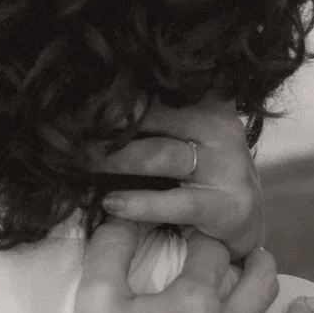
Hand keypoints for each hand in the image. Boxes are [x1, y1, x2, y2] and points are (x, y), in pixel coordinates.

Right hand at [58, 225, 313, 312]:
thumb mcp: (95, 300)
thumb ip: (110, 250)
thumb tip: (121, 216)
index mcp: (195, 300)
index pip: (212, 253)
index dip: (208, 236)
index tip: (203, 230)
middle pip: (260, 288)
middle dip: (261, 265)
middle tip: (261, 257)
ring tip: (310, 305)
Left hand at [90, 99, 262, 258]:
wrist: (244, 221)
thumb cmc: (198, 173)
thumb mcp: (181, 136)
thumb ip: (149, 119)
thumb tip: (86, 105)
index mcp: (207, 102)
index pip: (156, 90)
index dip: (115, 93)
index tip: (76, 97)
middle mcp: (219, 128)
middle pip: (154, 116)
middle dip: (108, 124)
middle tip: (69, 128)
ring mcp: (227, 166)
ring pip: (160, 154)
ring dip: (115, 159)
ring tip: (82, 162)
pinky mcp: (227, 205)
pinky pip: (176, 203)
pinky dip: (140, 203)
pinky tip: (111, 203)